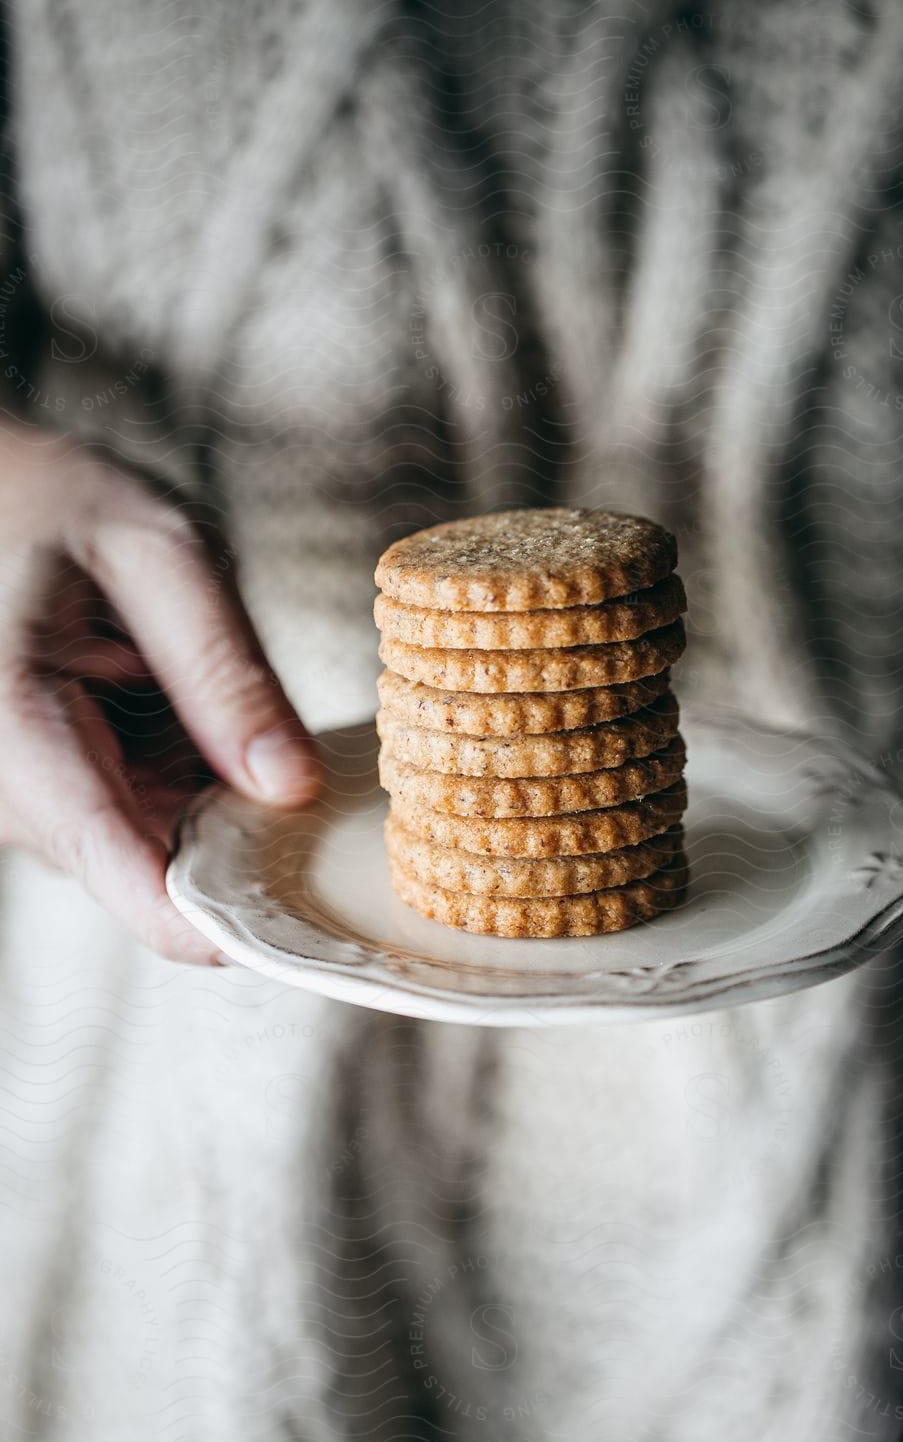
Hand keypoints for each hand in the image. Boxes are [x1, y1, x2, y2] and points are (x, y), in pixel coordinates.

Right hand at [0, 423, 321, 963]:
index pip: (114, 860)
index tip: (297, 936)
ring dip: (219, 830)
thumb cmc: (56, 505)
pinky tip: (233, 758)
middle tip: (330, 828)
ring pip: (143, 859)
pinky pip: (135, 829)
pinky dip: (195, 805)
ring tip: (275, 766)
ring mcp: (24, 800)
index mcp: (14, 721)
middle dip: (238, 862)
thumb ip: (224, 669)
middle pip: (139, 874)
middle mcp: (7, 784)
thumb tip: (289, 786)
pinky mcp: (49, 798)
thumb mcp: (158, 553)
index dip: (208, 918)